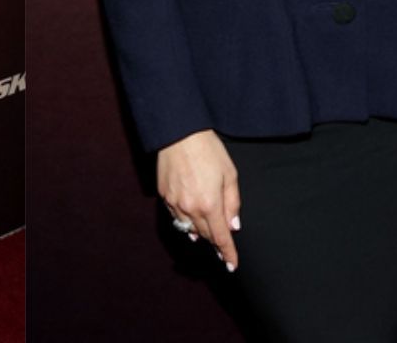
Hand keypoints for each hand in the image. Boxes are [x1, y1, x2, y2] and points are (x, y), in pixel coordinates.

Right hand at [157, 130, 241, 271]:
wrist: (179, 133)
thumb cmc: (208, 150)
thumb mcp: (230, 175)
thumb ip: (233, 203)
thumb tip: (233, 225)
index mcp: (210, 204)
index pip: (221, 238)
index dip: (227, 253)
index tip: (231, 264)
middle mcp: (190, 208)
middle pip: (205, 235)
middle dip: (215, 241)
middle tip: (223, 248)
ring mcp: (174, 202)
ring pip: (188, 228)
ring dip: (199, 232)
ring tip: (206, 234)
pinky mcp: (163, 194)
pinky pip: (175, 215)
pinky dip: (184, 220)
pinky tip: (189, 219)